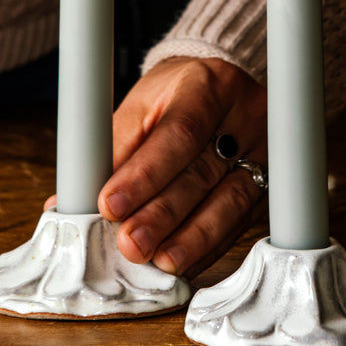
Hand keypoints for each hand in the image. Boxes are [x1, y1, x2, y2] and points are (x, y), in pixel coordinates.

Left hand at [45, 57, 267, 277]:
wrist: (218, 90)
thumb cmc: (171, 99)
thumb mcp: (141, 107)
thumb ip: (111, 151)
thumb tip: (73, 202)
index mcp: (206, 85)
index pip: (179, 133)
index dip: (145, 174)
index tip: (111, 205)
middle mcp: (245, 114)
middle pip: (204, 171)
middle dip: (164, 214)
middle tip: (131, 243)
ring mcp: (265, 149)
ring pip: (231, 200)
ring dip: (192, 237)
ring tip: (162, 261)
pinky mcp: (272, 180)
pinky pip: (241, 219)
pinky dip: (210, 244)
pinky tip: (186, 261)